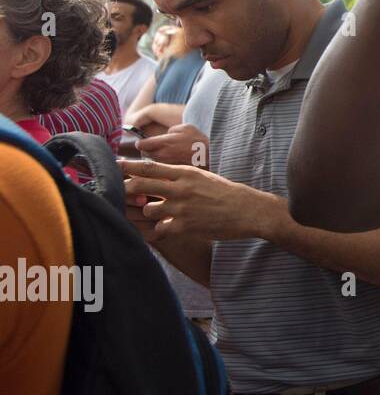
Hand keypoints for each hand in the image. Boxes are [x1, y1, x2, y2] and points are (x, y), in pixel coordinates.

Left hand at [118, 158, 285, 243]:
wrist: (248, 210)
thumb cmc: (226, 193)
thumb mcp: (203, 177)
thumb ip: (180, 177)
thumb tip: (157, 177)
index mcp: (186, 173)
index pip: (150, 167)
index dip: (129, 166)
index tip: (116, 164)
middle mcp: (181, 188)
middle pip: (140, 186)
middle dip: (126, 189)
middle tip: (119, 192)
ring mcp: (181, 208)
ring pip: (148, 209)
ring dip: (147, 212)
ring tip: (152, 214)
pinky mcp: (184, 226)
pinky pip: (160, 228)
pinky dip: (159, 229)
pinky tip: (164, 228)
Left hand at [137, 123, 209, 167]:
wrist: (213, 158)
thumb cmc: (200, 142)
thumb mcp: (186, 128)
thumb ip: (171, 130)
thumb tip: (165, 134)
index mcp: (163, 143)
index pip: (141, 144)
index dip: (141, 143)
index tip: (143, 142)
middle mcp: (162, 156)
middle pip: (143, 156)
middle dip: (146, 153)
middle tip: (154, 151)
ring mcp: (166, 167)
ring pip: (150, 166)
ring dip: (153, 163)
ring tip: (163, 159)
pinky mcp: (171, 176)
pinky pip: (160, 173)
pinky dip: (161, 170)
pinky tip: (170, 167)